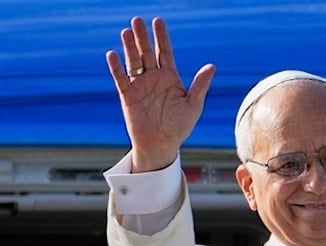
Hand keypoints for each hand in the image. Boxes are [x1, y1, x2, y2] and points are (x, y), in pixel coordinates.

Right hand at [105, 16, 215, 172]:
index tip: (158, 21)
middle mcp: (154, 78)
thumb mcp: (193, 105)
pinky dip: (116, 67)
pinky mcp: (127, 95)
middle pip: (147, 52)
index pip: (165, 52)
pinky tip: (113, 54)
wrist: (161, 145)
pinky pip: (120, 78)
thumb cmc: (179, 126)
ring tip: (126, 32)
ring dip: (129, 47)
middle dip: (142, 37)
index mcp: (170, 78)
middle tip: (137, 20)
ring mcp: (140, 85)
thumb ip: (200, 85)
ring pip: (133, 61)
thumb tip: (212, 66)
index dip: (162, 37)